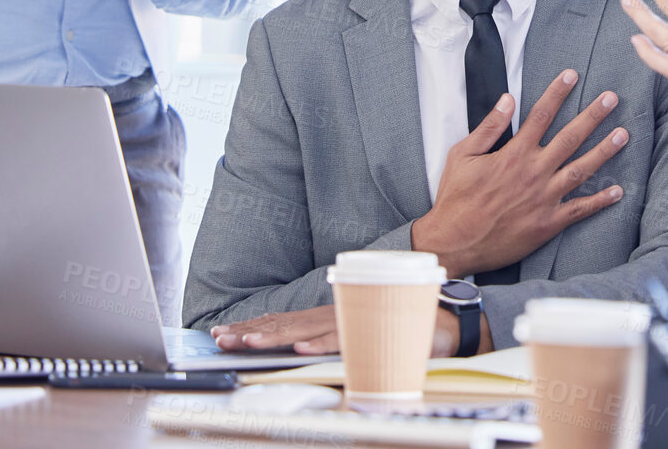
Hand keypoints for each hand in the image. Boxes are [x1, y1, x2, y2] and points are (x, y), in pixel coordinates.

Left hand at [210, 304, 476, 356]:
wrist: (446, 324)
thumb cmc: (400, 330)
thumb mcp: (358, 337)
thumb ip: (330, 341)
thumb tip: (296, 351)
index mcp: (329, 317)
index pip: (284, 322)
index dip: (253, 327)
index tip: (222, 334)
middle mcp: (337, 315)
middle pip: (287, 325)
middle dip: (252, 332)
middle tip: (221, 340)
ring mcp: (355, 322)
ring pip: (307, 331)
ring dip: (276, 337)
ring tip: (249, 342)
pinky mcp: (375, 331)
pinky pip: (343, 339)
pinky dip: (321, 344)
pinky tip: (301, 349)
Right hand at [410, 70, 629, 278]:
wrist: (453, 243)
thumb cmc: (455, 199)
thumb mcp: (461, 156)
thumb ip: (488, 128)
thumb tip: (507, 99)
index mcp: (513, 154)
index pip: (541, 115)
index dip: (557, 93)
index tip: (572, 75)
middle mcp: (534, 172)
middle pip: (570, 137)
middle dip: (593, 116)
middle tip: (612, 98)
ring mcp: (544, 198)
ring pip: (581, 169)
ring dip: (604, 151)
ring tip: (623, 134)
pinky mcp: (548, 223)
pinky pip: (580, 209)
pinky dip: (600, 201)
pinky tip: (618, 191)